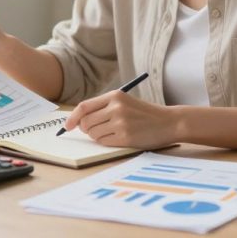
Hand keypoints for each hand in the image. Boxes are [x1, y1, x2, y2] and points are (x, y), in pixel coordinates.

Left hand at [63, 90, 179, 148]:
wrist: (169, 121)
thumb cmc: (145, 114)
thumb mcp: (125, 103)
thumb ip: (104, 107)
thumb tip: (79, 121)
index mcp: (115, 96)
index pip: (84, 106)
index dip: (72, 118)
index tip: (67, 126)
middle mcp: (116, 107)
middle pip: (86, 122)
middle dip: (86, 129)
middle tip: (96, 130)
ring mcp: (121, 122)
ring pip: (93, 133)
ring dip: (98, 136)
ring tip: (112, 132)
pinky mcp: (126, 136)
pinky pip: (104, 142)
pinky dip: (106, 142)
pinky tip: (119, 138)